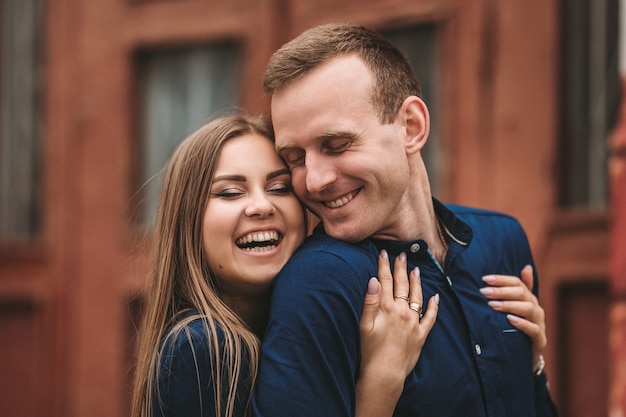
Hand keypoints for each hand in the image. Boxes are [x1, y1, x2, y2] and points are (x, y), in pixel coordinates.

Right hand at [357, 250, 438, 416]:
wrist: (385, 373)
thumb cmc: (370, 350)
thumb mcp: (364, 324)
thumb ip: (370, 301)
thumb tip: (373, 280)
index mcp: (387, 308)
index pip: (385, 281)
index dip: (384, 266)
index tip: (384, 253)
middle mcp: (402, 312)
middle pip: (402, 285)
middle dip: (401, 269)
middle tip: (401, 256)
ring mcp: (413, 323)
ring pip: (417, 297)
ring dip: (416, 282)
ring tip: (415, 270)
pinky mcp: (421, 334)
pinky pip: (430, 317)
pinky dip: (433, 306)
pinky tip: (435, 297)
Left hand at [480, 265, 546, 369]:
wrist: (523, 356)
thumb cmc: (514, 329)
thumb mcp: (512, 309)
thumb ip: (514, 291)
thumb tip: (526, 267)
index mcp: (528, 299)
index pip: (518, 283)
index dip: (502, 280)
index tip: (484, 279)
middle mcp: (536, 309)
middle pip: (522, 294)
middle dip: (502, 291)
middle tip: (484, 292)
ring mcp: (540, 324)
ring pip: (529, 309)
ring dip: (509, 305)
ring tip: (493, 305)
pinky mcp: (540, 340)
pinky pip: (534, 330)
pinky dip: (523, 324)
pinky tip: (510, 320)